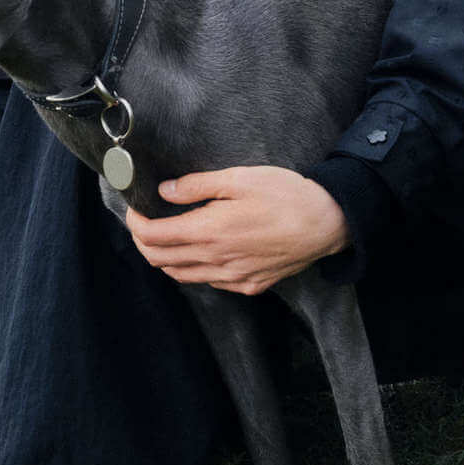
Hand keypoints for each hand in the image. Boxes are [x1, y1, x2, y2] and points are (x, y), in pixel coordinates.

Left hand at [124, 166, 349, 294]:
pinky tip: (203, 251)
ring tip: (168, 236)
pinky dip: (195, 268)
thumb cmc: (286, 195)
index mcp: (209, 231)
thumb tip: (165, 190)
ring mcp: (233, 278)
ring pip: (181, 276)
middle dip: (143, 242)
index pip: (152, 237)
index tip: (135, 209)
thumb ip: (197, 186)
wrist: (328, 223)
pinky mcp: (249, 286)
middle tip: (144, 222)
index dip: (135, 223)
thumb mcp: (239, 178)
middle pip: (159, 260)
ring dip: (166, 258)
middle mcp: (216, 260)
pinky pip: (210, 282)